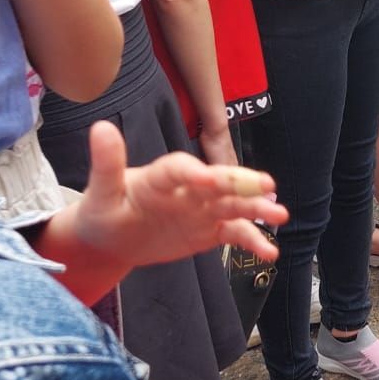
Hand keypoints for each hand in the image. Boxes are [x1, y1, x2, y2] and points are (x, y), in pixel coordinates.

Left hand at [71, 122, 286, 269]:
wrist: (111, 238)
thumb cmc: (103, 211)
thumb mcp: (100, 192)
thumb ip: (107, 164)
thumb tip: (101, 128)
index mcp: (159, 176)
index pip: (178, 169)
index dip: (192, 171)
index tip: (207, 177)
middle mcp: (187, 188)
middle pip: (217, 183)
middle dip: (240, 183)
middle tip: (265, 185)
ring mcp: (201, 209)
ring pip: (233, 205)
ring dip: (256, 208)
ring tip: (278, 214)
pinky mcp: (208, 230)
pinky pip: (234, 233)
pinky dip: (253, 240)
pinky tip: (269, 251)